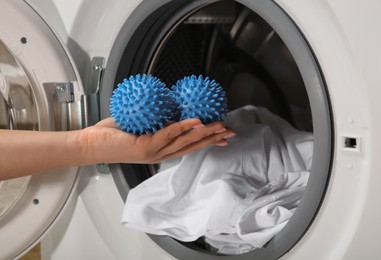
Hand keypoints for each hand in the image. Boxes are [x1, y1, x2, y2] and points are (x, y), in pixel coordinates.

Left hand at [78, 117, 235, 163]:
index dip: (208, 141)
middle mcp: (160, 153)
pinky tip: (196, 122)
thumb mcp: (140, 125)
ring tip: (218, 125)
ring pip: (184, 142)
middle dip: (212, 138)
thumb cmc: (112, 135)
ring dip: (203, 133)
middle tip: (229, 131)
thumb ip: (155, 119)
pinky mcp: (145, 147)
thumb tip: (168, 105)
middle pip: (192, 146)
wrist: (90, 145)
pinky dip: (183, 127)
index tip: (223, 136)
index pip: (189, 146)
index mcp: (161, 149)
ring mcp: (154, 152)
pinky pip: (168, 134)